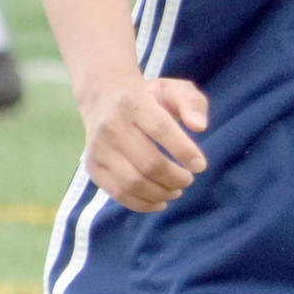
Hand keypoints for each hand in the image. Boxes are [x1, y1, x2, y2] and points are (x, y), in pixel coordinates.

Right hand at [79, 72, 209, 211]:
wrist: (104, 99)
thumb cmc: (149, 97)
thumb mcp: (174, 90)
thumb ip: (192, 103)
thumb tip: (199, 126)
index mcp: (134, 102)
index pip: (160, 129)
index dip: (183, 151)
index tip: (200, 165)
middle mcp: (111, 126)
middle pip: (148, 162)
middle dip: (175, 178)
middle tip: (188, 179)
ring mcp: (99, 148)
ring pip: (133, 182)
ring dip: (161, 193)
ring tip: (176, 190)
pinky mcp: (93, 167)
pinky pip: (119, 193)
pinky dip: (144, 204)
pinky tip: (160, 201)